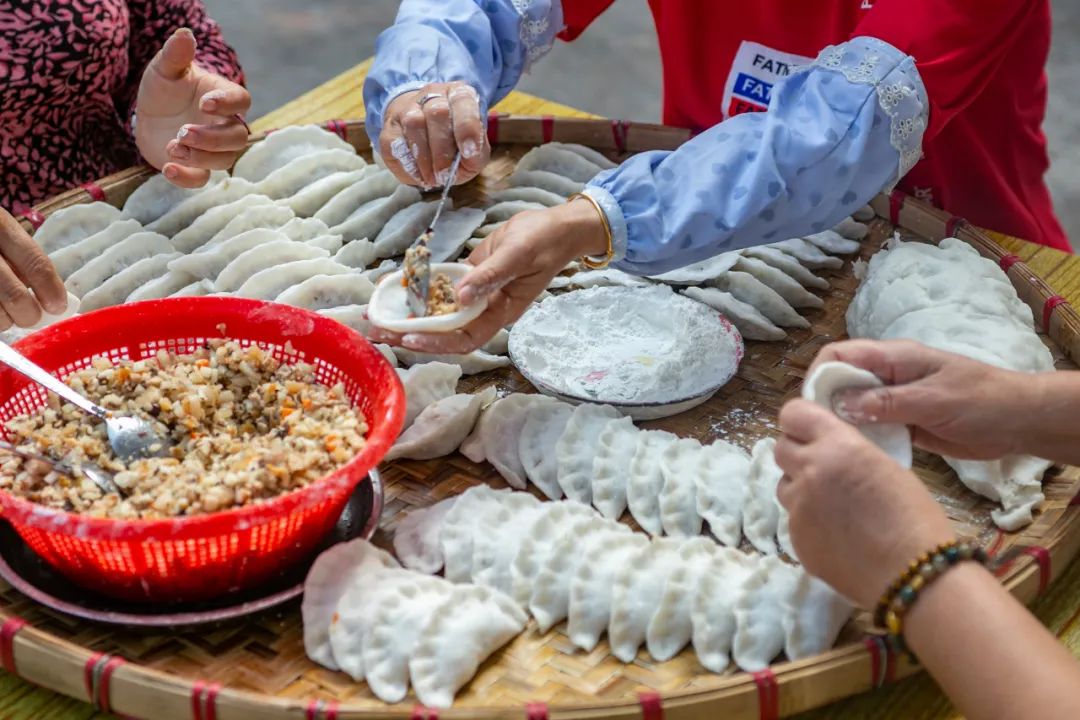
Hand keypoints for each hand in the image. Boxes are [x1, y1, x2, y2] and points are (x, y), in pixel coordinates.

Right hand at [0, 208, 67, 328]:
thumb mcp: (1, 232)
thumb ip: (23, 261)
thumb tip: (50, 299)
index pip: (34, 262)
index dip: (51, 289)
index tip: (58, 306)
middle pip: (15, 295)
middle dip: (29, 314)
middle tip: (31, 316)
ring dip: (5, 320)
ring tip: (5, 312)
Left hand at [135, 28, 250, 188]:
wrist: (149, 116)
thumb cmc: (165, 89)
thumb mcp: (165, 69)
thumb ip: (175, 54)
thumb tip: (185, 34)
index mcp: (222, 98)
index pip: (242, 101)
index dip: (228, 104)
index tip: (204, 104)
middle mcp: (224, 126)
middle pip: (237, 137)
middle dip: (212, 138)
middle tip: (184, 132)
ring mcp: (212, 150)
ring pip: (224, 160)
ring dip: (200, 156)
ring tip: (172, 146)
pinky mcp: (196, 168)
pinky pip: (202, 180)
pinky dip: (187, 177)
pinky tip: (168, 168)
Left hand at [368, 200, 607, 352]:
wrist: (556, 226)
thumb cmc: (544, 241)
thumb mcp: (519, 255)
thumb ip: (490, 275)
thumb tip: (461, 295)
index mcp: (500, 312)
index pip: (464, 338)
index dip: (436, 342)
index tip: (409, 335)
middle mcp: (484, 309)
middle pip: (444, 331)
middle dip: (411, 332)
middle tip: (377, 330)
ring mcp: (475, 294)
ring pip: (438, 313)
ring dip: (408, 314)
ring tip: (376, 316)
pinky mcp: (469, 276)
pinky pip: (440, 288)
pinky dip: (418, 290)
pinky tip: (395, 287)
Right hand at [380, 81, 487, 187]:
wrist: (426, 138)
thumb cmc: (455, 145)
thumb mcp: (475, 151)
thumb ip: (476, 155)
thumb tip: (469, 156)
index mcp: (459, 95)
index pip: (463, 100)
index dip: (467, 126)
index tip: (469, 151)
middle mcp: (433, 95)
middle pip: (436, 113)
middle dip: (442, 150)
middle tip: (444, 174)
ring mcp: (408, 108)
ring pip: (413, 123)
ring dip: (423, 157)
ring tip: (431, 178)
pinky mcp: (389, 126)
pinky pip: (394, 142)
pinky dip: (406, 164)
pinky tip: (417, 175)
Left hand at [775, 399, 953, 608]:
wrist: (913, 574)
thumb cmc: (915, 517)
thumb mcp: (885, 466)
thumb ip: (849, 453)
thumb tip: (832, 453)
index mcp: (836, 446)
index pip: (793, 413)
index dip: (800, 420)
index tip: (810, 429)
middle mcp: (809, 472)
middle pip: (780, 448)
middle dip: (797, 453)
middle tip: (822, 466)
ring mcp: (797, 508)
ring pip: (784, 486)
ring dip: (800, 488)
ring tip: (833, 505)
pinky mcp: (795, 539)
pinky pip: (794, 520)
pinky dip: (810, 522)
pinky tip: (838, 536)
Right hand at [811, 339, 1035, 459]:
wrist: (1019, 422)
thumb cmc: (981, 401)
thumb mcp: (933, 400)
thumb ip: (887, 402)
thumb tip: (840, 405)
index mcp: (892, 359)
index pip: (839, 355)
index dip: (819, 376)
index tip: (812, 406)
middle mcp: (887, 376)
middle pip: (840, 382)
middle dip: (824, 404)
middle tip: (820, 435)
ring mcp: (893, 400)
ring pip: (852, 407)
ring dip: (842, 425)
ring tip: (834, 449)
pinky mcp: (902, 423)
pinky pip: (871, 427)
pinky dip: (861, 439)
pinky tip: (857, 457)